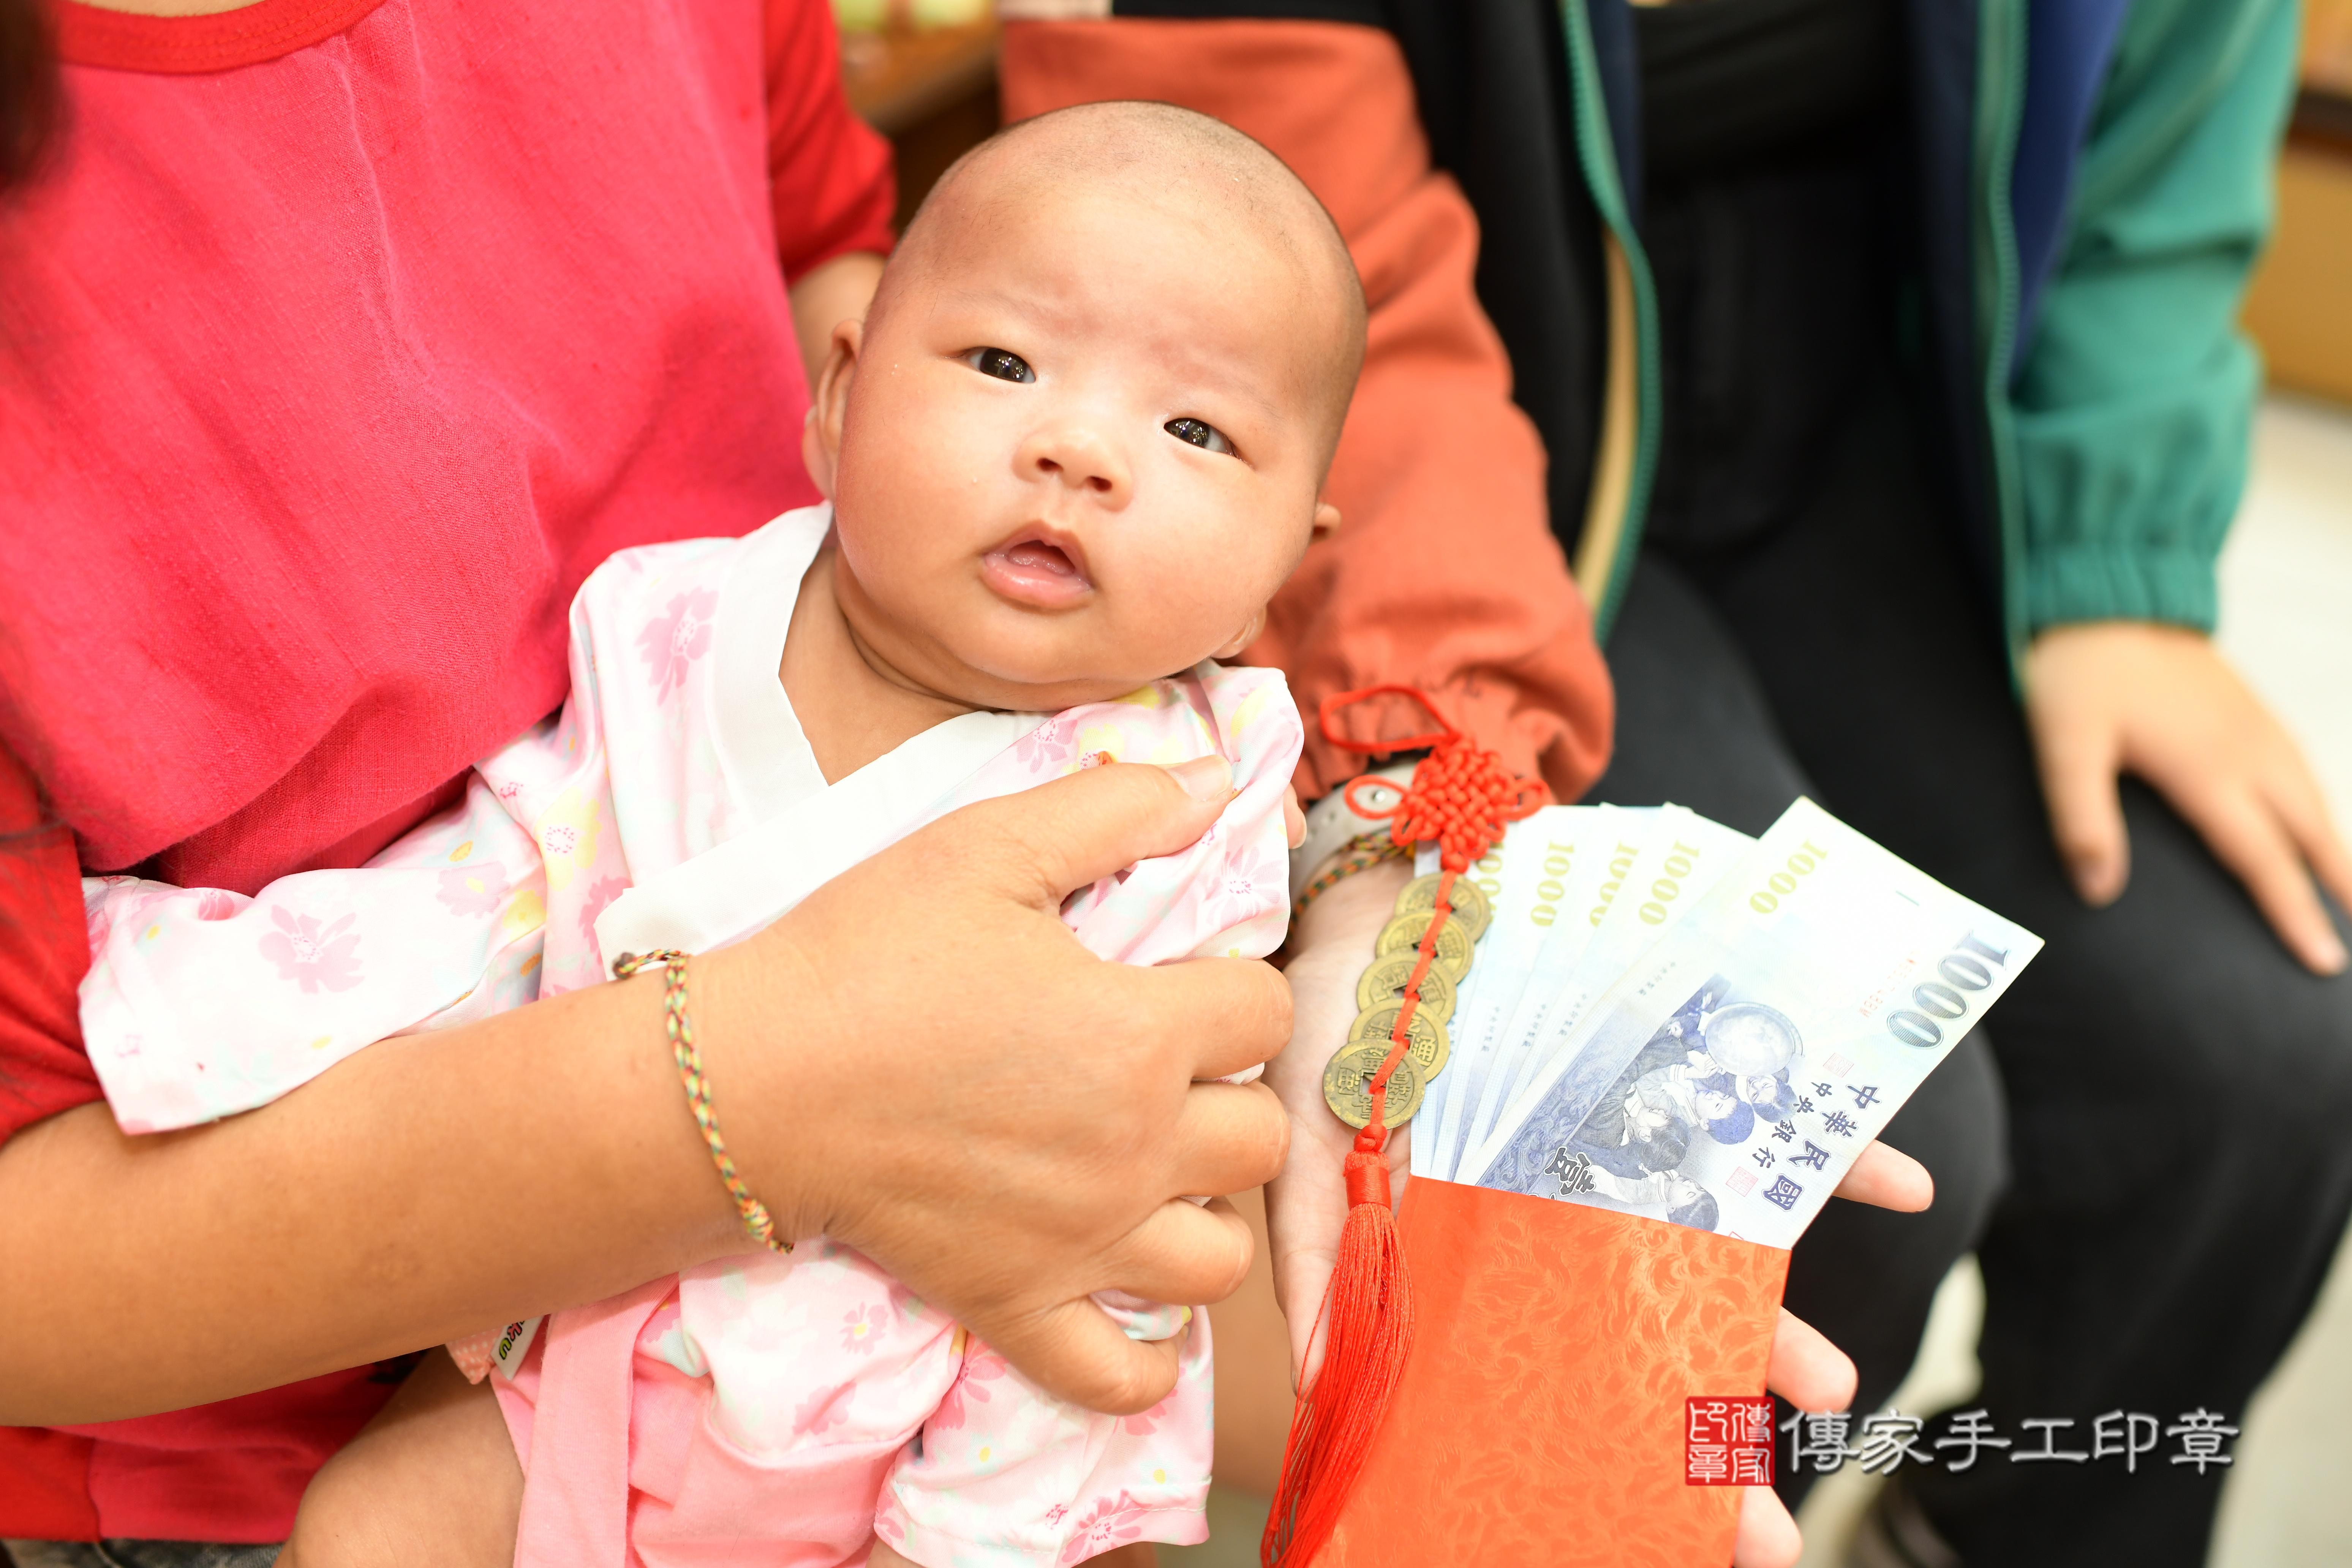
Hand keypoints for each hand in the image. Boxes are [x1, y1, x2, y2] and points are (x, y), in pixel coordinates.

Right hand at [696, 757, 1291, 1415]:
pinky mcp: (1018, 1303)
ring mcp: (1082, 1240)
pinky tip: (1137, 1314)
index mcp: (1141, 1032)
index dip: (1233, 985)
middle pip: (1258, 1136)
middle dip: (1229, 1096)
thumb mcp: (988, 846)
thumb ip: (1115, 808)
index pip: (1265, 1010)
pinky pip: (1120, 1375)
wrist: (750, 1077)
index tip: (1181, 977)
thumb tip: (1215, 782)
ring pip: (1218, 1258)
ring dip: (1205, 1214)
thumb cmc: (865, 952)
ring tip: (1157, 1176)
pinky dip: (1145, 1360)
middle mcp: (1135, 1148)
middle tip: (1167, 1072)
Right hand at [1264, 856, 1931, 1567]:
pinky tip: (1905, 1186)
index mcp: (1490, 1251)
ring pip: (1715, 1251)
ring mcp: (1625, 1146)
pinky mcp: (1667, 1063)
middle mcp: (1568, 1214)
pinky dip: (1840, 1149)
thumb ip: (1324, 1273)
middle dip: (1708, 1425)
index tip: (1680, 1542)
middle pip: (1646, 1339)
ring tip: (1837, 1389)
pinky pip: (1768, 1112)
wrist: (1378, 905)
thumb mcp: (1307, 1159)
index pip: (1558, 1374)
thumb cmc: (1338, 1043)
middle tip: (1770, 1532)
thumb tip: (1322, 1397)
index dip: (1615, 1458)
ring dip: (1783, 1323)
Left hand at [2026, 621, 2351, 973]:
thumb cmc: (2081, 671)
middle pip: (2310, 834)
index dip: (2293, 912)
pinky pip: (2303, 770)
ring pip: (2315, 800)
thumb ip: (2080, 817)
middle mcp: (2248, 752)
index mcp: (2208, 770)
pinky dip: (2322, 807)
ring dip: (2338, 849)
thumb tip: (2098, 890)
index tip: (2322, 960)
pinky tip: (2319, 824)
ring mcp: (2257, 727)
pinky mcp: (2252, 710)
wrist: (2107, 593)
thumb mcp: (2064, 743)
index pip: (2262, 859)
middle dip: (2341, 888)